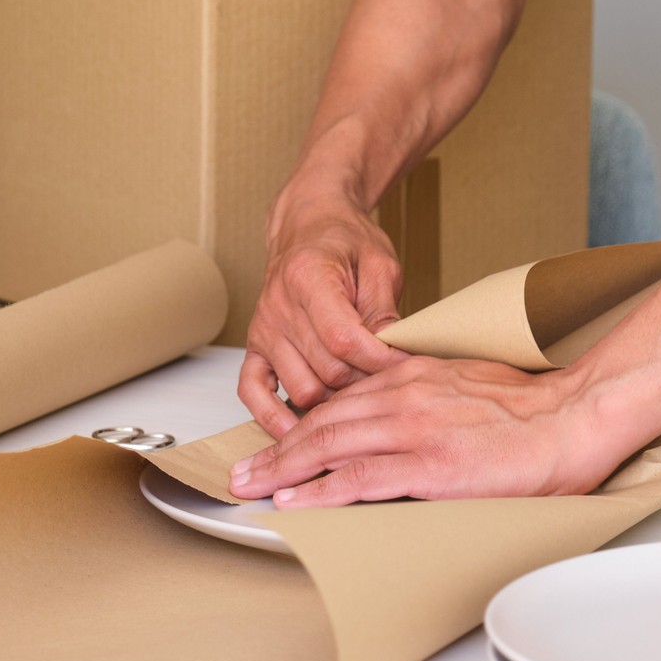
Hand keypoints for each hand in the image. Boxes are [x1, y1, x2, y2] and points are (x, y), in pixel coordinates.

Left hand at [228, 356, 630, 507]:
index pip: (343, 398)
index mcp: (416, 375)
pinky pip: (360, 477)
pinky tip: (296, 500)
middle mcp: (407, 395)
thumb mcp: (472, 383)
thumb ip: (433, 395)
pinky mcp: (431, 465)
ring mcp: (416, 429)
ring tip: (252, 487)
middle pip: (323, 420)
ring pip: (330, 444)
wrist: (575, 418)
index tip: (278, 441)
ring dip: (283, 468)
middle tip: (244, 471)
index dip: (302, 422)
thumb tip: (414, 418)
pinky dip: (320, 489)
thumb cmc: (536, 410)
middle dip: (277, 449)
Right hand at [239, 193, 409, 437]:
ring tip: (363, 397)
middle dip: (366, 383)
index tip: (408, 368)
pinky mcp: (255, 349)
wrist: (308, 228)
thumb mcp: (380, 263)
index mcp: (309, 278)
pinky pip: (252, 393)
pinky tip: (297, 432)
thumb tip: (393, 353)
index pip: (344, 338)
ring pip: (302, 390)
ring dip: (335, 401)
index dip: (380, 361)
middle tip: (393, 383)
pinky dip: (272, 418)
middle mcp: (278, 308)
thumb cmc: (346, 243)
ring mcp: (263, 331)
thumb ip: (384, 309)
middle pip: (327, 371)